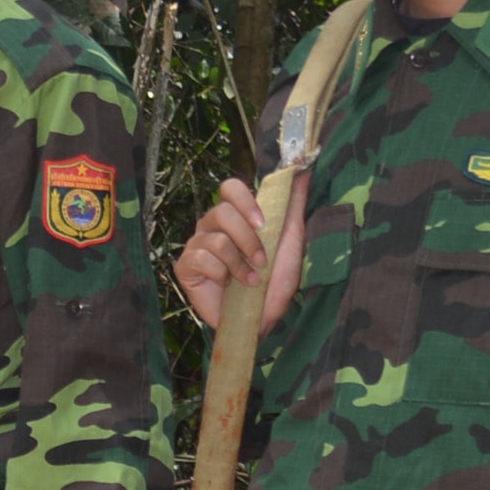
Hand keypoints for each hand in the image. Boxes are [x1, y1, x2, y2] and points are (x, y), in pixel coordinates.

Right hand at [172, 175, 297, 335]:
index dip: (244, 201)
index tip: (262, 224)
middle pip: (221, 212)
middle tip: (261, 261)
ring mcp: (197, 245)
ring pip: (214, 238)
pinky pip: (199, 257)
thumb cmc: (276, 281)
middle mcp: (213, 226)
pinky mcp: (186, 267)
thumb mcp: (290, 239)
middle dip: (247, 239)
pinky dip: (220, 274)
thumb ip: (293, 203)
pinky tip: (229, 287)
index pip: (230, 188)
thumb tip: (303, 171)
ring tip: (251, 281)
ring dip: (238, 263)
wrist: (264, 318)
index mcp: (236, 216)